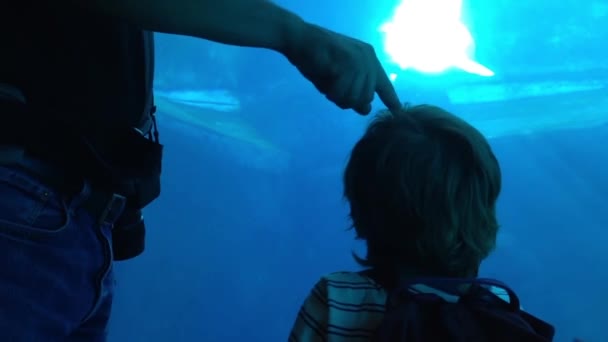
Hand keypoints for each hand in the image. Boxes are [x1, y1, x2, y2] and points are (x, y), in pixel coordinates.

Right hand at [284, 23, 400, 114]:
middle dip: (346, 99)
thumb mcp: (337, 81)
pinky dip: (331, 90)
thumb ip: (353, 94)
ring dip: (337, 96)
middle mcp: (369, 60)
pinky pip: (342, 91)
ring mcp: (360, 59)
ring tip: (327, 82)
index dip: (391, 100)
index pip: (384, 85)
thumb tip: (366, 110)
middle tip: (330, 89)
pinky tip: (324, 77)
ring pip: (354, 97)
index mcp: (369, 61)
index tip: (399, 112)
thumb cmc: (316, 60)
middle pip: (365, 98)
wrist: (298, 39)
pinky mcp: (349, 61)